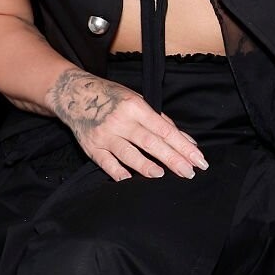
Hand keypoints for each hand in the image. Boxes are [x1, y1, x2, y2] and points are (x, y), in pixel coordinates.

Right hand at [47, 69, 209, 182]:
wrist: (75, 95)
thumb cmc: (113, 98)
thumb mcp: (139, 101)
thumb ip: (162, 122)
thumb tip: (188, 142)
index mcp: (136, 107)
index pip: (165, 130)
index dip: (183, 146)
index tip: (199, 160)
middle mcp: (121, 120)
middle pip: (150, 143)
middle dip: (172, 159)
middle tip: (189, 172)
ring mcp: (104, 134)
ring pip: (128, 153)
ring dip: (145, 166)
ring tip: (162, 175)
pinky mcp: (91, 146)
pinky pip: (106, 162)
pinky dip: (117, 172)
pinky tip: (129, 180)